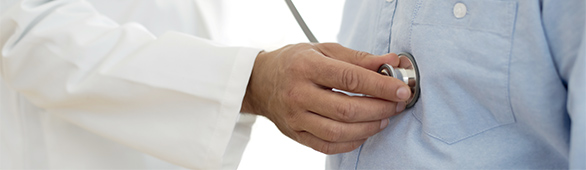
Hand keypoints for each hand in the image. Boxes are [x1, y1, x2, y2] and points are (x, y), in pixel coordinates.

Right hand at [241, 43, 410, 153]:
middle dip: (379, 109)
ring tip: (384, 118)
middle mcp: (298, 93)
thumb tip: (391, 62)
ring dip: (369, 128)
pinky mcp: (295, 134)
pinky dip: (351, 142)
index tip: (401, 89)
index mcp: (306, 67)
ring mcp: (295, 117)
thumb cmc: (295, 62)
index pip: (350, 79)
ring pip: (338, 132)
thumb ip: (359, 58)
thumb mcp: (324, 50)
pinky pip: (327, 146)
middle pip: (346, 109)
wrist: (260, 81)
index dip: (380, 86)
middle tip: (396, 104)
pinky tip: (364, 132)